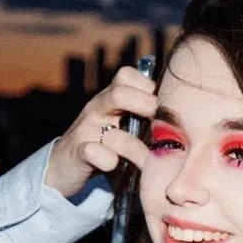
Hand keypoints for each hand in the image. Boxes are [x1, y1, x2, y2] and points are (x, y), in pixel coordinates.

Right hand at [45, 65, 156, 197]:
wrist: (64, 166)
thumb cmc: (102, 145)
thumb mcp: (120, 124)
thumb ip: (141, 116)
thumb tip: (177, 114)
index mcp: (109, 99)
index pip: (127, 76)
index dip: (148, 87)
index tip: (163, 107)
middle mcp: (97, 109)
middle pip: (119, 92)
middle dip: (145, 105)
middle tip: (161, 127)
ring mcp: (85, 130)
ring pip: (107, 125)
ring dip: (133, 143)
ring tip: (148, 158)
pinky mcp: (78, 154)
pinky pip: (92, 151)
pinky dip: (107, 160)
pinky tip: (116, 165)